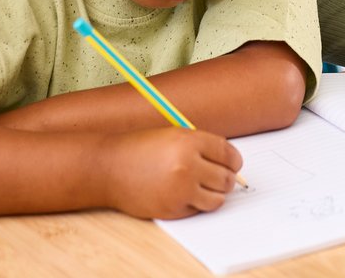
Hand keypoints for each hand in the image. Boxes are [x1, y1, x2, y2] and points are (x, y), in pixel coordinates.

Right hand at [100, 127, 242, 218]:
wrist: (110, 168)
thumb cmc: (142, 148)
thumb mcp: (176, 135)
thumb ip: (202, 146)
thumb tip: (230, 162)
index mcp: (191, 142)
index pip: (229, 154)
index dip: (234, 160)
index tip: (233, 164)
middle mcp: (188, 166)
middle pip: (226, 178)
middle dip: (227, 178)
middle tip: (220, 176)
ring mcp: (180, 190)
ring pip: (217, 198)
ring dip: (215, 194)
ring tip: (205, 186)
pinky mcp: (172, 210)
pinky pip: (198, 210)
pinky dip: (197, 204)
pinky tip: (185, 194)